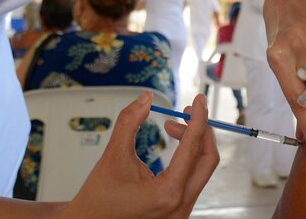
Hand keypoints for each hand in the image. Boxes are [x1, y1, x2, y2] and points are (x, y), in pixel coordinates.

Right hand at [63, 92, 218, 218]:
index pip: (193, 148)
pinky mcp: (178, 209)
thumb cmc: (99, 195)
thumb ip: (129, 122)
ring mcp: (181, 211)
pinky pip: (193, 177)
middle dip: (200, 130)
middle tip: (187, 111)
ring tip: (170, 126)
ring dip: (192, 143)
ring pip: (202, 168)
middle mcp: (180, 206)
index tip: (200, 99)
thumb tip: (146, 98)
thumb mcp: (112, 155)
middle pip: (207, 159)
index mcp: (167, 193)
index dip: (198, 118)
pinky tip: (174, 143)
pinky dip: (188, 157)